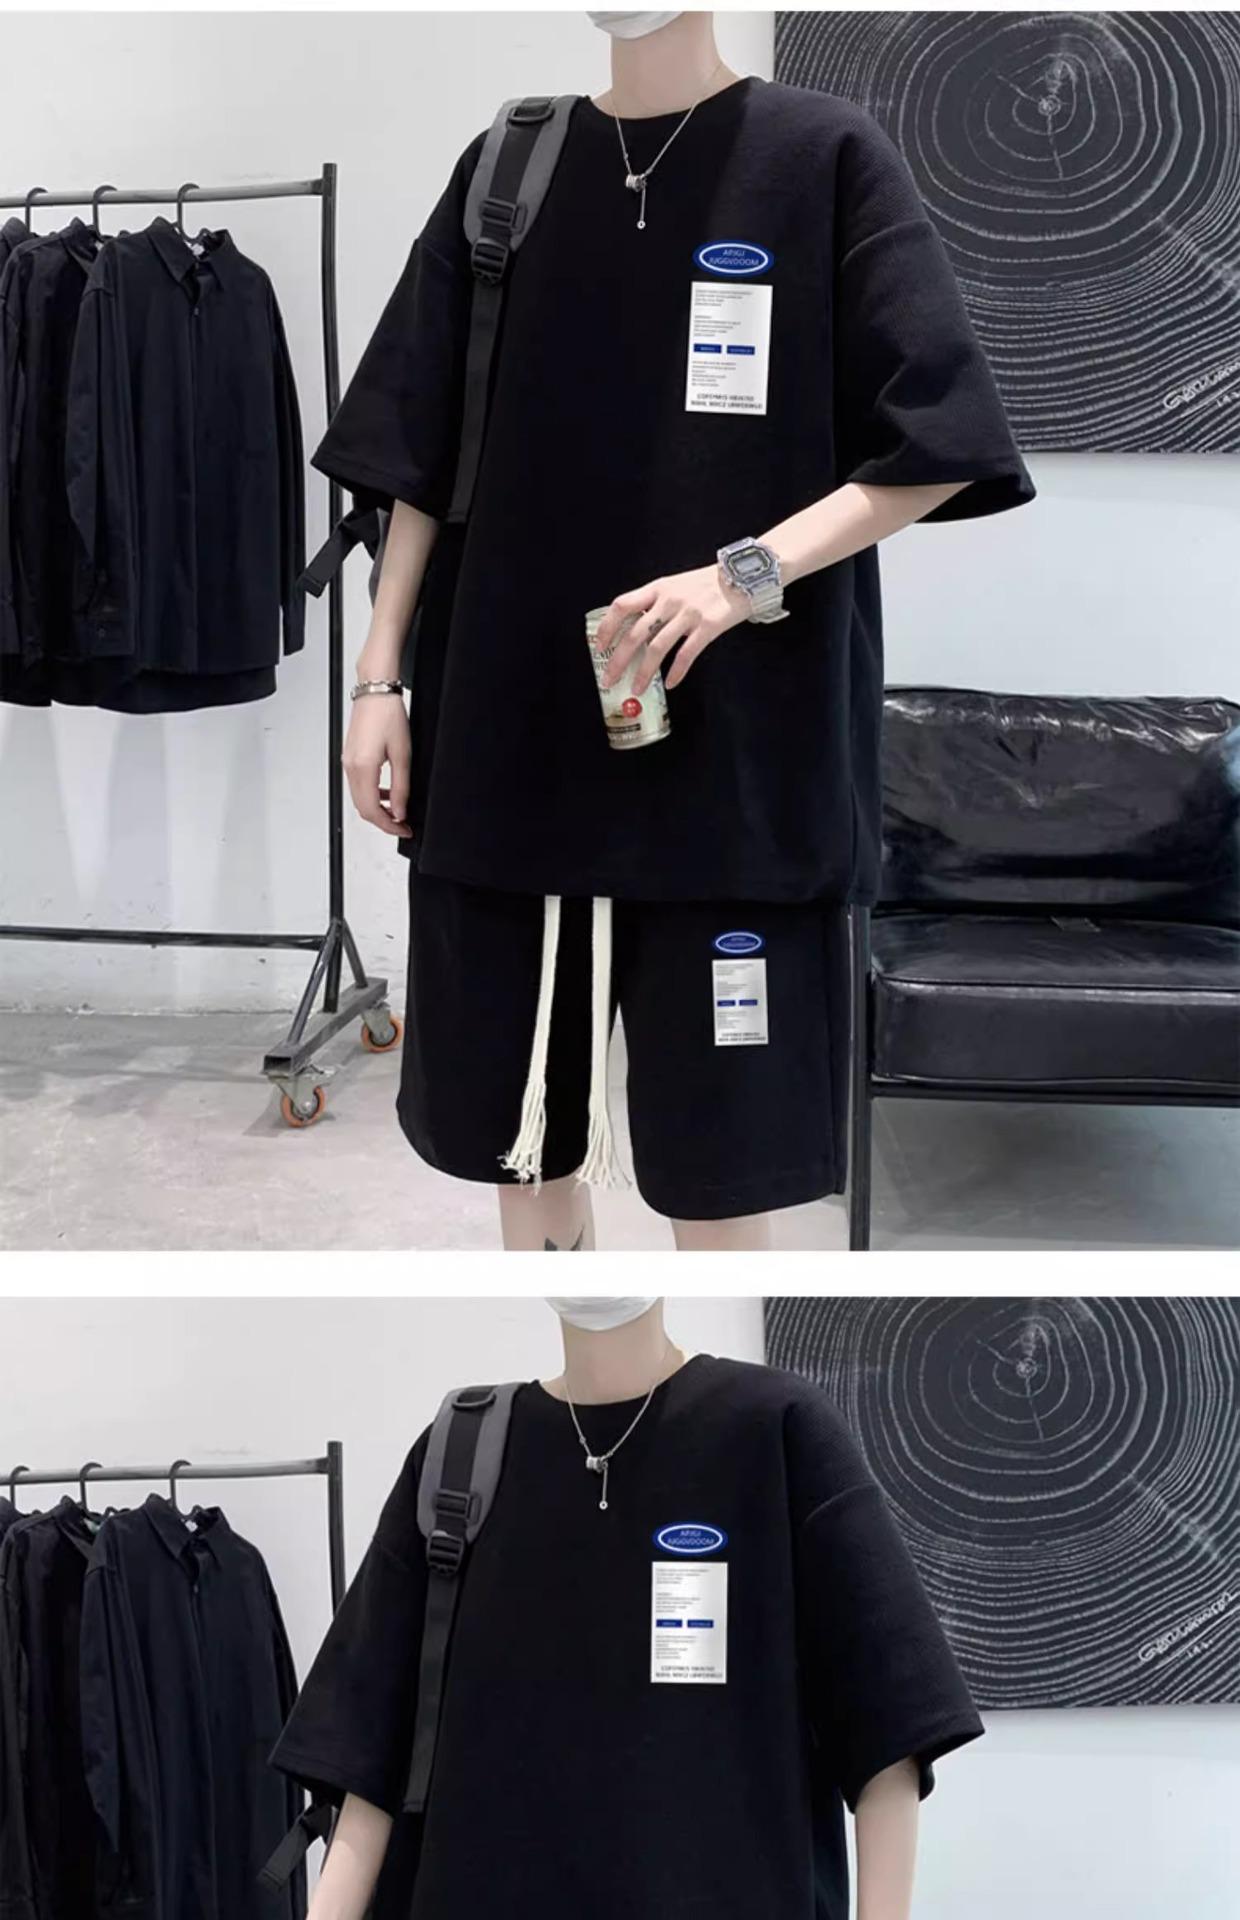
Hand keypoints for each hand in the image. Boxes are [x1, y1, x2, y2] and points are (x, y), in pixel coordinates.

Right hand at [342, 693, 411, 837]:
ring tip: (397, 811)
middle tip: (402, 825)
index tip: (403, 829)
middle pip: (362, 808)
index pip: (372, 810)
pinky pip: (358, 785)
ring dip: (377, 809)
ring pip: (359, 798)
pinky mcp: (350, 758)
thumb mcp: (403, 755)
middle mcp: (350, 767)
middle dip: (382, 821)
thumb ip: (401, 788)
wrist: (376, 693)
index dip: (389, 826)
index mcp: (363, 768)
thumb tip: (400, 811)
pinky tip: (387, 794)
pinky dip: (372, 795)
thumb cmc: (388, 715)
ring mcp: (348, 763)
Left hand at [590, 564, 748, 694]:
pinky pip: (686, 655)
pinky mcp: (708, 627)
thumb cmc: (706, 585)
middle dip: (618, 661)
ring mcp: (688, 613)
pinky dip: (676, 672)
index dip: (607, 628)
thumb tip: (633, 632)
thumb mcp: (674, 586)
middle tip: (610, 680)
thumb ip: (655, 604)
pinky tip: (671, 684)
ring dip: (643, 673)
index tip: (600, 647)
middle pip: (634, 634)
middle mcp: (669, 600)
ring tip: (636, 689)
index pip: (622, 606)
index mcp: (657, 588)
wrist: (742, 578)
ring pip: (657, 648)